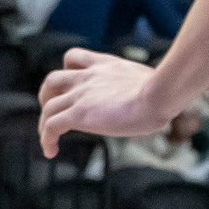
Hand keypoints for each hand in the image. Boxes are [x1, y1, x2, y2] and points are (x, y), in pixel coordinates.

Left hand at [38, 47, 171, 155]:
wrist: (160, 94)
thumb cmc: (164, 90)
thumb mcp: (148, 79)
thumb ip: (141, 86)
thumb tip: (160, 99)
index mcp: (104, 65)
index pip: (73, 58)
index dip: (66, 71)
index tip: (70, 88)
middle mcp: (88, 77)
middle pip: (52, 79)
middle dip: (47, 95)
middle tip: (53, 111)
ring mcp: (81, 95)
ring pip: (48, 106)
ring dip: (44, 121)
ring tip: (49, 137)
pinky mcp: (78, 114)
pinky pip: (51, 126)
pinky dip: (46, 139)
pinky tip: (51, 151)